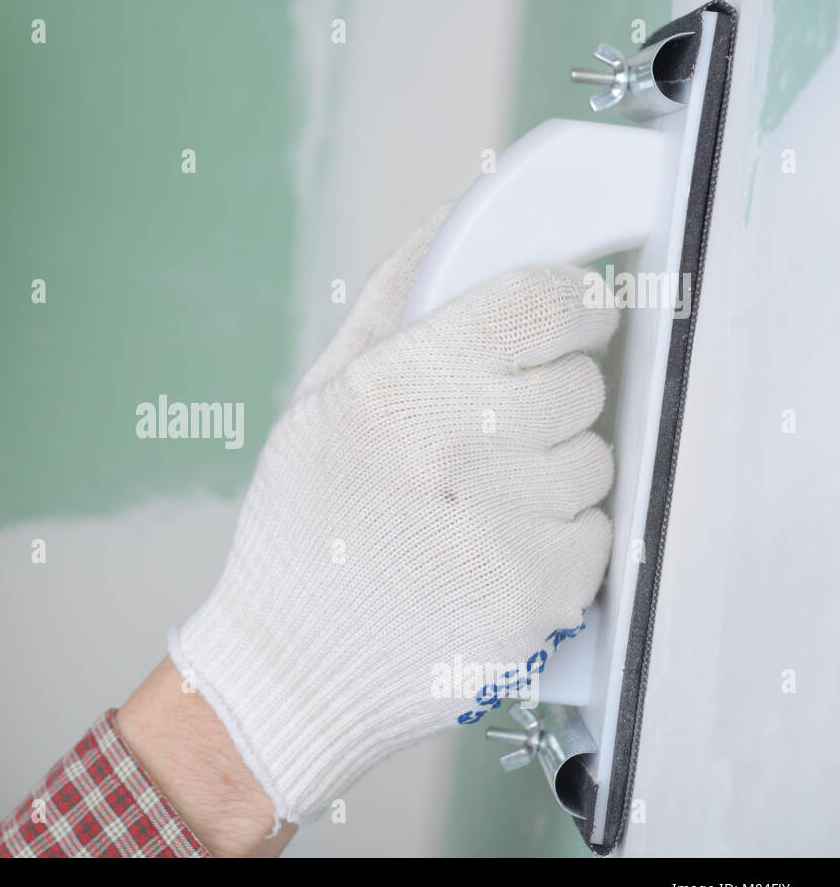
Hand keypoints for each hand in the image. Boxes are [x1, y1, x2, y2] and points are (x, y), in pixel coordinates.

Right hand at [166, 205, 617, 829]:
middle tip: (492, 429)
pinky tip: (493, 551)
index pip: (544, 302)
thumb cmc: (300, 525)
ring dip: (553, 469)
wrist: (290, 667)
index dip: (567, 302)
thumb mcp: (319, 397)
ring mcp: (506, 533)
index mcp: (398, 391)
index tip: (562, 318)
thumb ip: (393, 298)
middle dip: (550, 392)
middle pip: (582, 379)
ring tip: (480, 502)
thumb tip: (460, 219)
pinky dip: (558, 537)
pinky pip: (596, 532)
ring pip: (594, 459)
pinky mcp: (540, 598)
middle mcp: (458, 456)